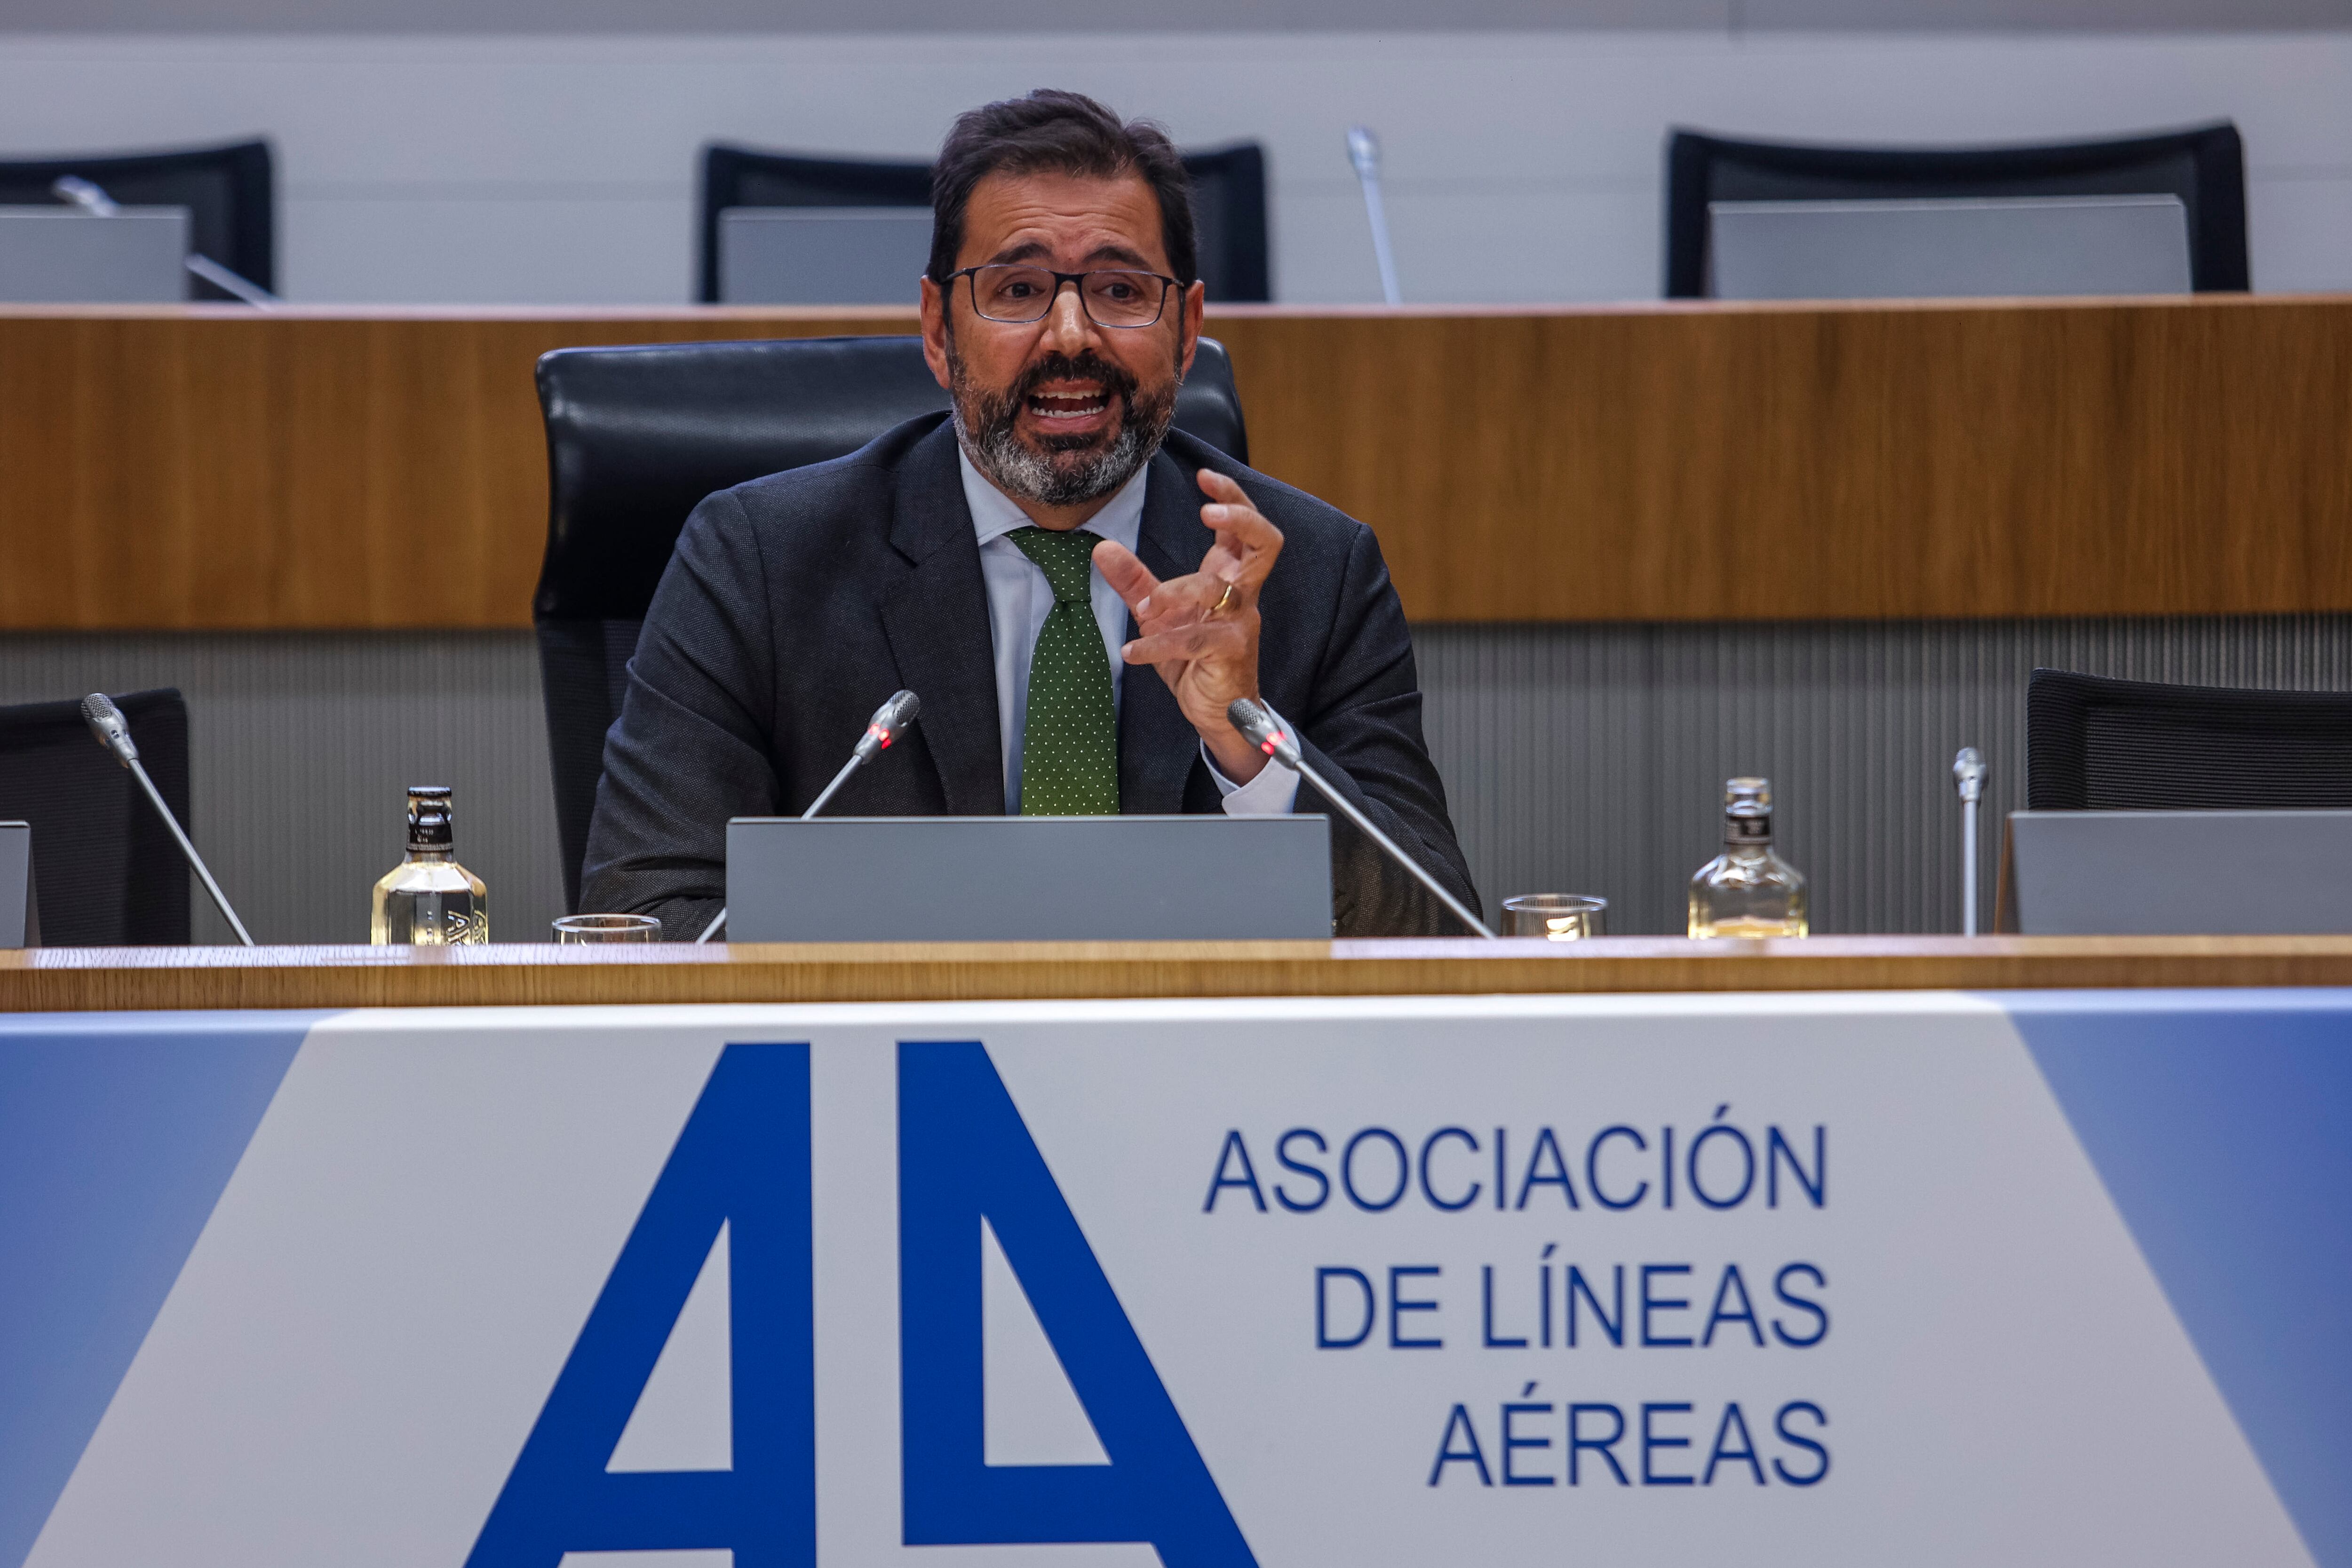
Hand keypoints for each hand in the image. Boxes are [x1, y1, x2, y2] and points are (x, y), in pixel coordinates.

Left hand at [1092, 468, 1284, 782]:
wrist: (1218, 713)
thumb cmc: (1195, 660)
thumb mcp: (1158, 615)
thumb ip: (1134, 581)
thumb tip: (1101, 548)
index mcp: (1230, 577)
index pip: (1243, 527)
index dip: (1232, 498)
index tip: (1206, 477)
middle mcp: (1243, 594)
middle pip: (1265, 543)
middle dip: (1242, 518)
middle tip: (1208, 511)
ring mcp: (1241, 622)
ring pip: (1219, 590)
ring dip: (1177, 593)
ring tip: (1145, 607)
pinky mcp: (1232, 652)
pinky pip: (1196, 639)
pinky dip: (1160, 644)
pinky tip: (1133, 651)